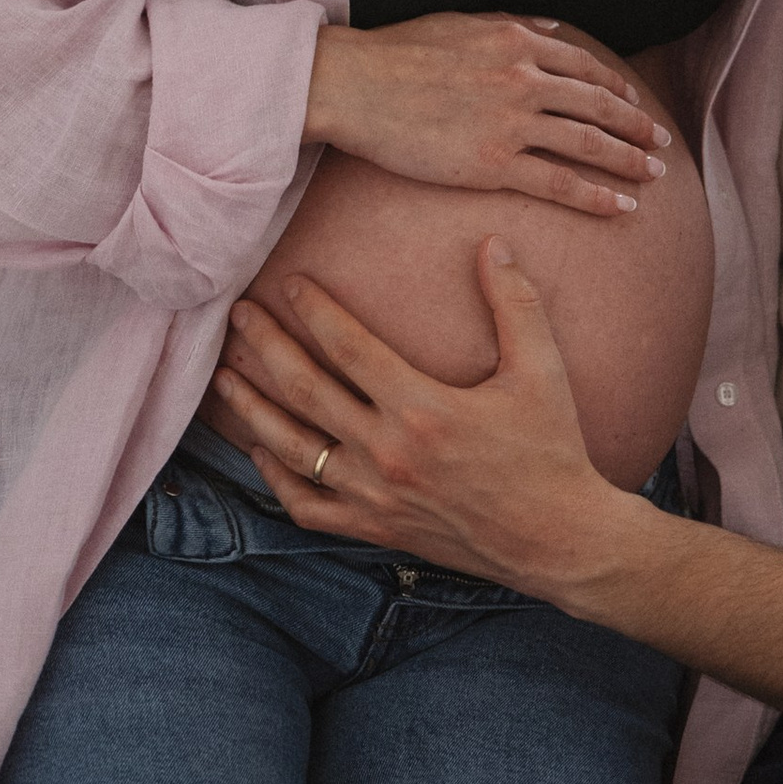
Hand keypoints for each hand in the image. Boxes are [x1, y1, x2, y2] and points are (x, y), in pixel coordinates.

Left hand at [205, 243, 633, 594]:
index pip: (348, 347)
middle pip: (304, 389)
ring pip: (291, 448)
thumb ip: (515, 302)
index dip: (314, 310)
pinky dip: (276, 478)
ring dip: (251, 409)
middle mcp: (387, 453)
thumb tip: (492, 242)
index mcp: (422, 408)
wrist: (558, 540)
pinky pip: (306, 505)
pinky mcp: (374, 528)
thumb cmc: (552, 451)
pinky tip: (262, 450)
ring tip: (224, 377)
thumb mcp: (543, 370)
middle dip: (264, 346)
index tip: (290, 282)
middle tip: (237, 314)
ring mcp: (374, 496)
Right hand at [302, 12, 668, 217]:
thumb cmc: (396, 52)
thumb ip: (511, 24)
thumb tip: (551, 27)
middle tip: (662, 143)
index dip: (618, 87)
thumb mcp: (460, 21)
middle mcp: (524, 79)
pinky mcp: (492, 165)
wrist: (354, 85)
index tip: (636, 102)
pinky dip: (596, 196)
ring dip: (628, 162)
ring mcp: (511, 124)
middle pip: (599, 106)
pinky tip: (621, 207)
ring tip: (654, 177)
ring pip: (588, 144)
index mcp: (517, 41)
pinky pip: (559, 183)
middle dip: (637, 126)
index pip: (585, 67)